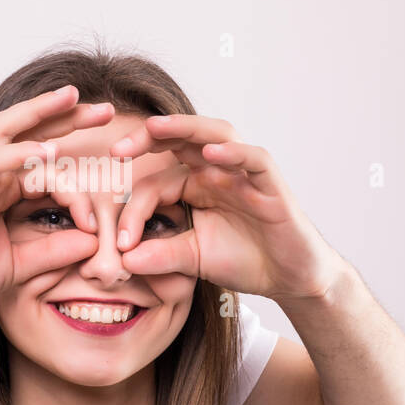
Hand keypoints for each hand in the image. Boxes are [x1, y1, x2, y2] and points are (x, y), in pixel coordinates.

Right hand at [0, 86, 112, 327]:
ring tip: (75, 99)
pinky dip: (23, 152)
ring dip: (42, 113)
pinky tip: (51, 150)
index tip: (108, 198)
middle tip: (106, 109)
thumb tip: (94, 241)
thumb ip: (54, 251)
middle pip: (25, 129)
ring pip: (6, 131)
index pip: (41, 159)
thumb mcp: (18, 265)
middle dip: (65, 115)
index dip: (79, 169)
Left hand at [108, 114, 347, 303]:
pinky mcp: (270, 183)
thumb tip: (122, 261)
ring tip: (155, 127)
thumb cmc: (243, 260)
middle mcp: (216, 170)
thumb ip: (159, 257)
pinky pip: (253, 158)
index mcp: (194, 184)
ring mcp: (244, 172)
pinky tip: (212, 154)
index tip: (120, 242)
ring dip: (185, 128)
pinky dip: (234, 153)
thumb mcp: (192, 259)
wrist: (288, 277)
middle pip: (180, 139)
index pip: (156, 182)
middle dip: (147, 138)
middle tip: (115, 150)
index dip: (133, 208)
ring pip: (215, 135)